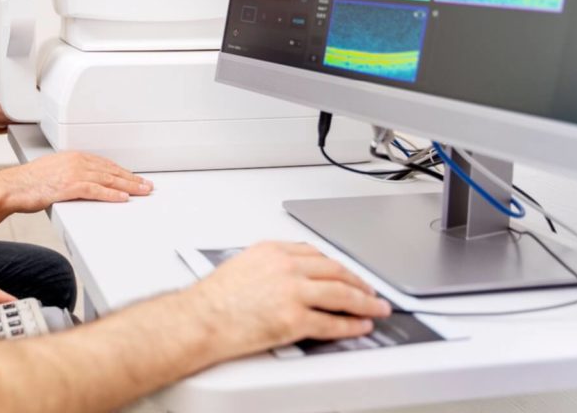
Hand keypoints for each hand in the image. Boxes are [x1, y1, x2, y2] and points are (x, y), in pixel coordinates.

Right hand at [0, 151, 153, 212]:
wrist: (11, 187)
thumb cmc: (26, 183)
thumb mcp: (51, 172)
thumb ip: (67, 174)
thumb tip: (78, 183)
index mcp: (71, 157)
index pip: (103, 163)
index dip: (120, 171)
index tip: (132, 176)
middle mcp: (75, 162)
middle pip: (110, 170)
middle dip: (130, 177)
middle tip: (146, 184)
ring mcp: (73, 173)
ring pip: (107, 179)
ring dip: (128, 186)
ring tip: (142, 191)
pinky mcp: (69, 186)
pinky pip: (96, 190)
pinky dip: (111, 194)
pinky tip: (122, 198)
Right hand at [189, 241, 391, 358]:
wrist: (200, 320)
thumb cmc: (213, 299)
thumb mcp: (243, 265)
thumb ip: (271, 266)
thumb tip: (291, 278)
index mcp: (273, 251)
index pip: (317, 254)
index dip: (339, 265)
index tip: (347, 272)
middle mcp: (286, 267)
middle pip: (336, 271)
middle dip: (359, 282)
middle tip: (371, 291)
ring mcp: (292, 292)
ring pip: (341, 294)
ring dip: (364, 303)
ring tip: (376, 308)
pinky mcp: (294, 319)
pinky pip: (332, 323)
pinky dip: (351, 325)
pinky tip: (360, 326)